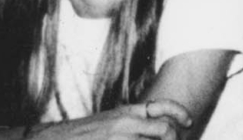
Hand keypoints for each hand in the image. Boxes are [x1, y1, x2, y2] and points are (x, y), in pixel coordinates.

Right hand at [34, 99, 193, 139]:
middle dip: (173, 139)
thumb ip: (135, 123)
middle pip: (165, 130)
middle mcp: (126, 122)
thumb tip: (158, 126)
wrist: (53, 139)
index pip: (164, 107)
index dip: (181, 114)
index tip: (189, 122)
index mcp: (128, 111)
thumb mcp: (112, 120)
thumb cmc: (85, 133)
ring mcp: (119, 137)